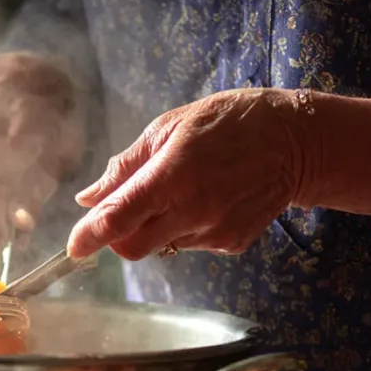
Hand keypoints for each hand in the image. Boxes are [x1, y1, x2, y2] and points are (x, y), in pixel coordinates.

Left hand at [66, 88, 305, 259]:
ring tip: (184, 189)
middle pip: (132, 248)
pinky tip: (208, 199)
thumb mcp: (170, 128)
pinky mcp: (231, 244)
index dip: (89, 237)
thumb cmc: (229, 123)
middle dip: (118, 236)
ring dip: (156, 227)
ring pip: (162, 246)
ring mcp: (214, 232)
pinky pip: (190, 245)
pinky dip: (185, 228)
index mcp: (172, 177)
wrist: (297, 140)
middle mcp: (192, 212)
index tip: (73, 247)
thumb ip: (126, 167)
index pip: (117, 220)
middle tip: (125, 211)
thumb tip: (88, 197)